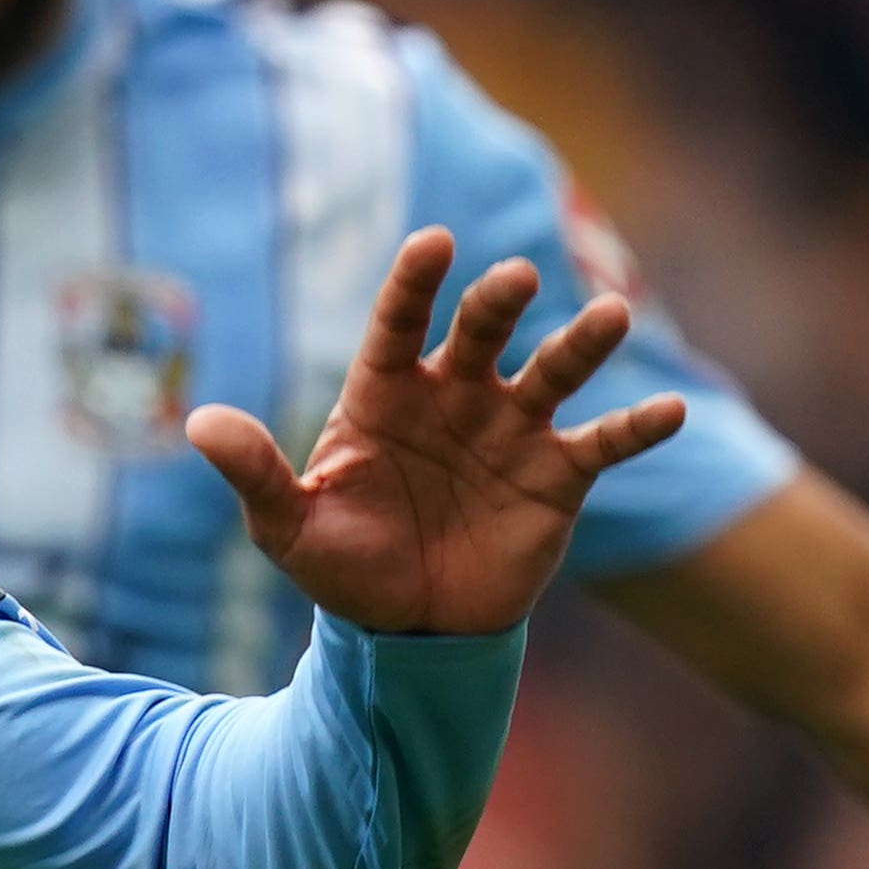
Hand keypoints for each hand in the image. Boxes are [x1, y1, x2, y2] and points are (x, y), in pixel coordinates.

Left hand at [186, 229, 684, 636]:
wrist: (408, 626)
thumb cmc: (344, 564)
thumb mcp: (289, 527)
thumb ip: (255, 474)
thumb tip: (198, 425)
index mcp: (385, 394)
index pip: (398, 324)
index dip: (413, 284)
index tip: (431, 242)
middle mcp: (455, 396)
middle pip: (480, 334)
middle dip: (496, 304)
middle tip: (513, 279)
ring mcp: (511, 430)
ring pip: (552, 372)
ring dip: (582, 344)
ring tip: (612, 317)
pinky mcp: (558, 475)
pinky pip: (603, 443)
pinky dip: (637, 427)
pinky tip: (670, 412)